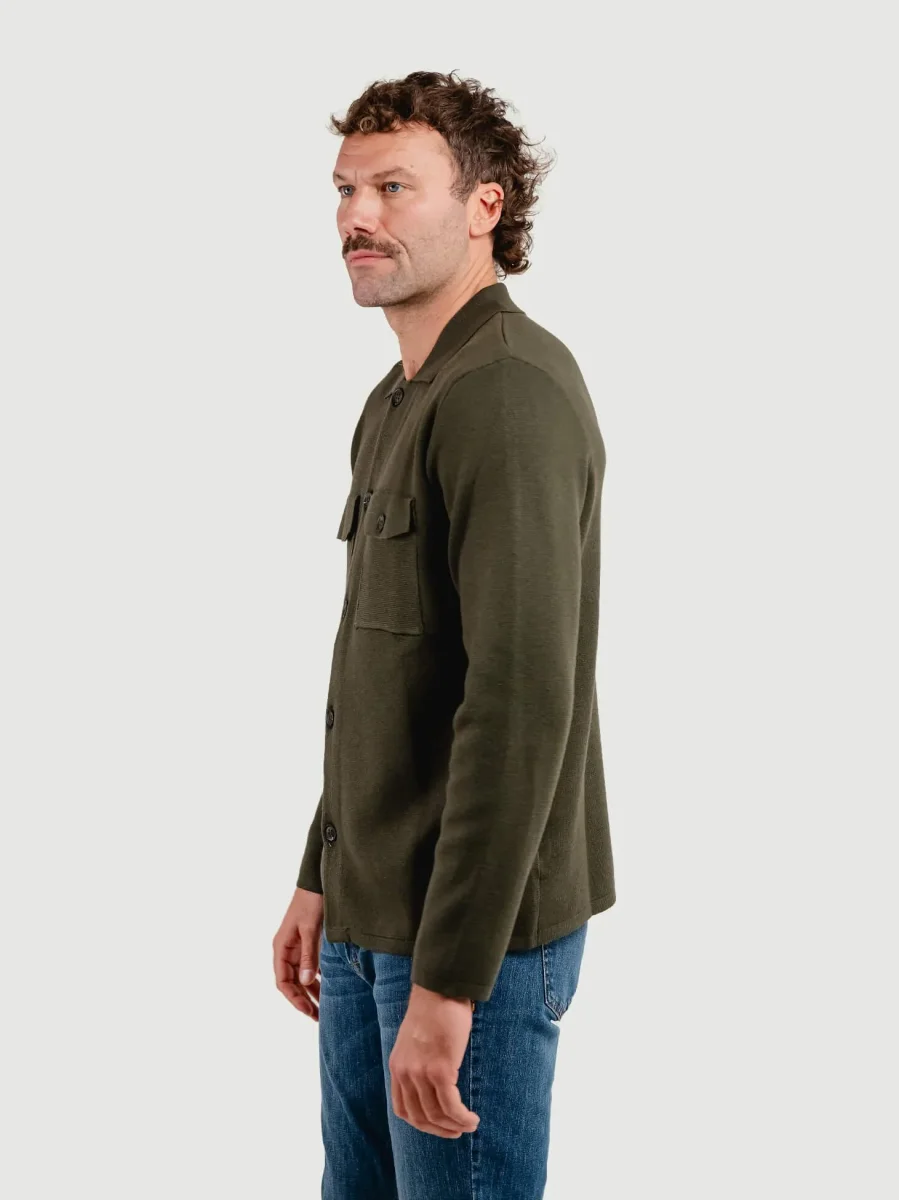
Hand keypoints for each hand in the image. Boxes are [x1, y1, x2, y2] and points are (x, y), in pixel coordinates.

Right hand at [273, 887, 323, 1020]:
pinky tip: (329, 990)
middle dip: (303, 1001)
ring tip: (324, 1010)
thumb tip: (306, 981)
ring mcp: (297, 947)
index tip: (307, 1011)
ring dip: (311, 993)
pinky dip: (318, 979)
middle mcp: (287, 950)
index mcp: (281, 947)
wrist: (318, 881)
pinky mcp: (308, 944)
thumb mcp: (311, 929)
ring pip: (302, 977)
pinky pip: (310, 967)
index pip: (283, 981)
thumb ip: (309, 955)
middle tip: (318, 1017)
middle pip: (292, 983)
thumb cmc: (311, 902)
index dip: (294, 999)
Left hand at [388, 984, 480, 1137]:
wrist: (440, 989)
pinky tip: (471, 1119)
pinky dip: (462, 1117)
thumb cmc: (434, 1010)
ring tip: (470, 1124)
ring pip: (436, 1114)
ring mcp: (420, 1072)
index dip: (422, 1123)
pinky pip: (450, 1105)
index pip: (403, 1109)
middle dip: (440, 1129)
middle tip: (457, 1131)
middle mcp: (405, 1073)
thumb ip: (419, 1061)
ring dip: (454, 1125)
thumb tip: (434, 1082)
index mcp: (397, 1067)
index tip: (439, 1126)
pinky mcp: (439, 1069)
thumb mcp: (416, 1040)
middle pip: (420, 1116)